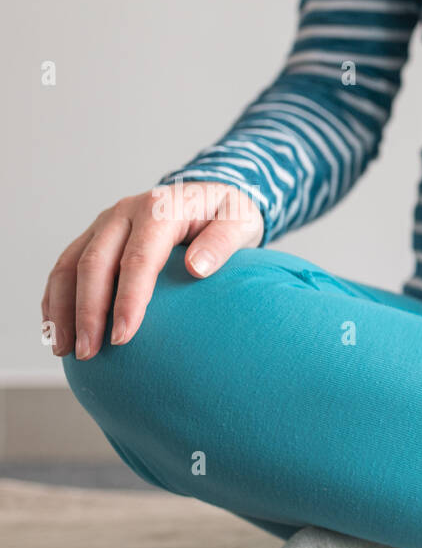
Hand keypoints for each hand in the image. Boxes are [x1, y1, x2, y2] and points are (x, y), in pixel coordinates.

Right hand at [43, 182, 262, 359]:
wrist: (209, 194)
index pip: (137, 259)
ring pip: (70, 265)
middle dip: (87, 312)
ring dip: (62, 309)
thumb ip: (223, 243)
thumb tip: (197, 268)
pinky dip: (56, 298)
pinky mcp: (96, 235)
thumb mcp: (241, 222)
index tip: (122, 336)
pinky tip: (56, 329)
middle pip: (94, 263)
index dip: (127, 299)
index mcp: (158, 210)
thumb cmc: (228, 214)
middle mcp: (124, 213)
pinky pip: (66, 265)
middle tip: (90, 352)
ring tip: (64, 349)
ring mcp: (105, 223)